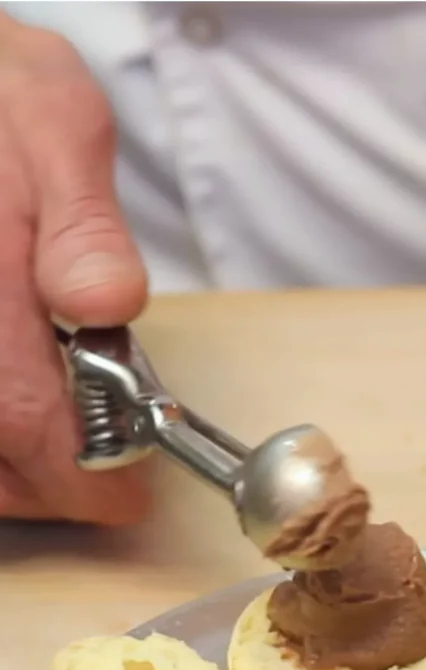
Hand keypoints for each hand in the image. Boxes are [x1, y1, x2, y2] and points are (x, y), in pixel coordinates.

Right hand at [0, 13, 149, 525]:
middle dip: (39, 487)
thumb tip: (105, 303)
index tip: (122, 500)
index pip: (17, 411)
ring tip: (54, 469)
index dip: (74, 473)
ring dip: (2, 476)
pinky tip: (9, 431)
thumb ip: (82, 223)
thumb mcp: (54, 121)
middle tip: (94, 491)